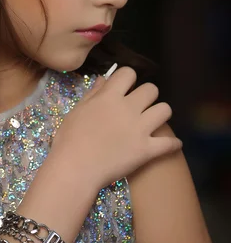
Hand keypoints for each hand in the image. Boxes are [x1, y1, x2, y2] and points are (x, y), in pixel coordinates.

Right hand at [50, 66, 181, 191]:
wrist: (75, 169)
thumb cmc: (69, 139)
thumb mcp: (77, 111)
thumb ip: (93, 94)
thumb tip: (103, 79)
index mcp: (109, 97)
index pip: (128, 73)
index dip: (127, 78)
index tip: (124, 87)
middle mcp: (128, 108)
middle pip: (151, 89)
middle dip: (147, 95)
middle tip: (140, 105)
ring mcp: (140, 129)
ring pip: (165, 110)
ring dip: (160, 113)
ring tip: (154, 121)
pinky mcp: (147, 150)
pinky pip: (169, 143)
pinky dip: (173, 144)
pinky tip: (172, 144)